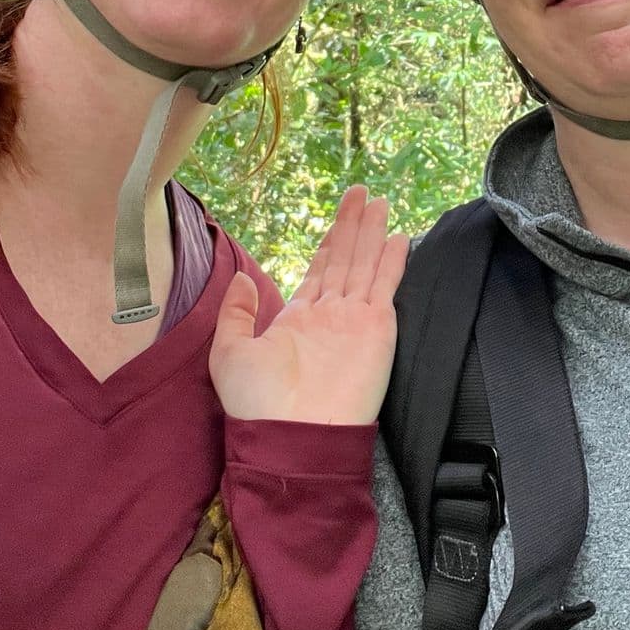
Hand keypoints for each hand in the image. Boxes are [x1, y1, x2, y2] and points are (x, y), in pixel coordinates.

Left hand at [210, 185, 404, 424]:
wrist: (293, 436)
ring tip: (378, 201)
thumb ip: (237, 312)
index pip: (319, 270)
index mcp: (299, 319)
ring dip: (372, 232)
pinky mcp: (376, 328)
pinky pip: (385, 285)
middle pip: (345, 258)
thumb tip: (243, 278)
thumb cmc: (257, 402)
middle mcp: (330, 315)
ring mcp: (355, 320)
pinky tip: (398, 237)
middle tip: (360, 192)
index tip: (338, 216)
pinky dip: (392, 261)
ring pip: (365, 263)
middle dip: (353, 225)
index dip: (330, 241)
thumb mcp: (230, 350)